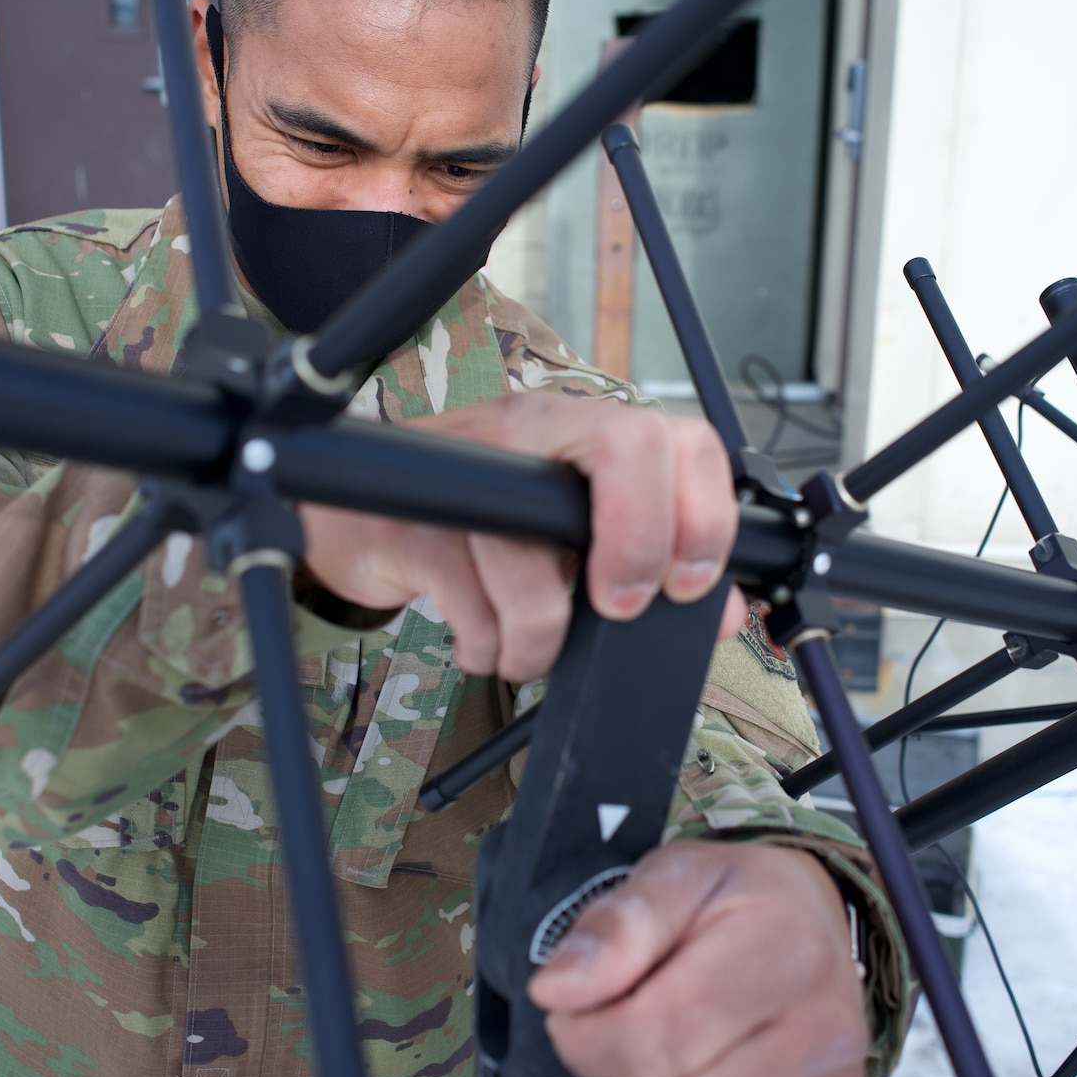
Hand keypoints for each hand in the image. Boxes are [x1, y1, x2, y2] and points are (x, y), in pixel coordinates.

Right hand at [297, 392, 743, 681]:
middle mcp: (533, 431)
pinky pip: (477, 612)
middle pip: (627, 453)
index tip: (690, 585)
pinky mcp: (419, 527)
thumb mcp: (564, 532)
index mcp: (582, 428)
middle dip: (638, 549)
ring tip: (524, 644)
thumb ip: (641, 557)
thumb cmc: (473, 525)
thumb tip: (721, 611)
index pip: (679, 438)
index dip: (703, 515)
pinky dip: (487, 648)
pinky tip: (482, 637)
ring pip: (539, 574)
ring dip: (537, 643)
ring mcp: (471, 473)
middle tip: (620, 608)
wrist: (355, 518)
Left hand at [527, 841, 869, 1076]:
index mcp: (783, 946)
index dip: (588, 1040)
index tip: (570, 1016)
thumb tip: (559, 987)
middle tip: (619, 1034)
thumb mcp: (673, 875)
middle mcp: (823, 1026)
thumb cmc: (739, 899)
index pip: (660, 1035)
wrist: (812, 918)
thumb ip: (615, 927)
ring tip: (664, 1055)